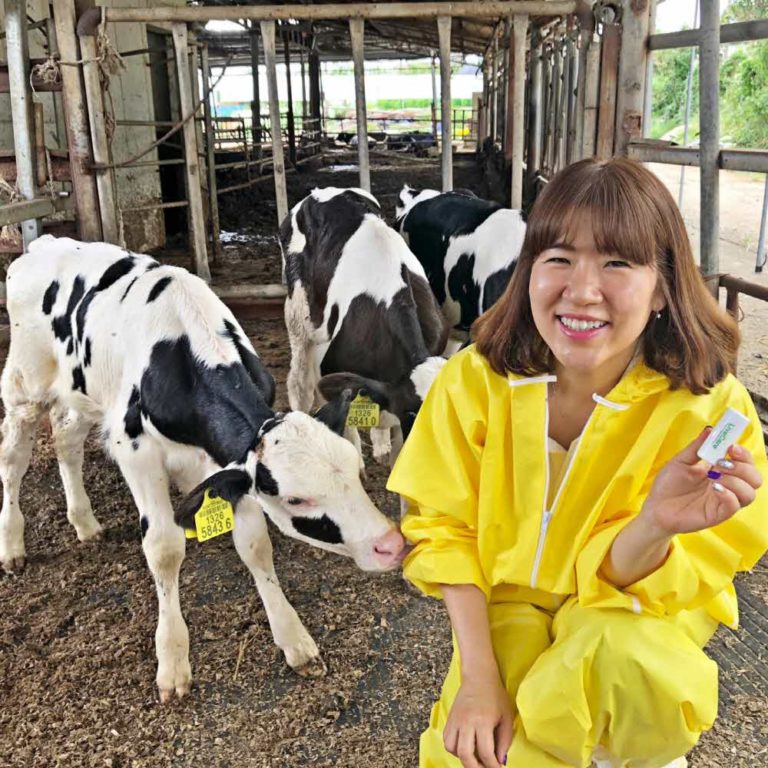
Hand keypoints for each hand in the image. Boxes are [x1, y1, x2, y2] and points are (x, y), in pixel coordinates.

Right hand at [443, 669, 513, 767]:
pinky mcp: (449, 718)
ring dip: (463, 758)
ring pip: (452, 748)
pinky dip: (454, 748)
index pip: (485, 753)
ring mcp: (455, 720)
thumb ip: (505, 741)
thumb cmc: (495, 694)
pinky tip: (466, 746)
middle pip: (465, 755)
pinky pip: (447, 740)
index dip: (492, 766)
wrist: (478, 676)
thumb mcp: (506, 717)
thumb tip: (500, 761)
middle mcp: (466, 721)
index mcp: (483, 721)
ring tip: (474, 756)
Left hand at [640, 428, 762, 537]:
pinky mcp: (717, 514)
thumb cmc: (668, 484)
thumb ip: (697, 447)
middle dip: (743, 467)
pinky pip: (734, 506)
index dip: (743, 453)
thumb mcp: (681, 461)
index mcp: (720, 471)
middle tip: (721, 463)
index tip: (731, 446)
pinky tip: (714, 488)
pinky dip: (729, 495)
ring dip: (736, 481)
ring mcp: (724, 500)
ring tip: (714, 476)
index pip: (745, 462)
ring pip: (750, 493)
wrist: (655, 507)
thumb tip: (710, 429)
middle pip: (754, 477)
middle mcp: (727, 486)